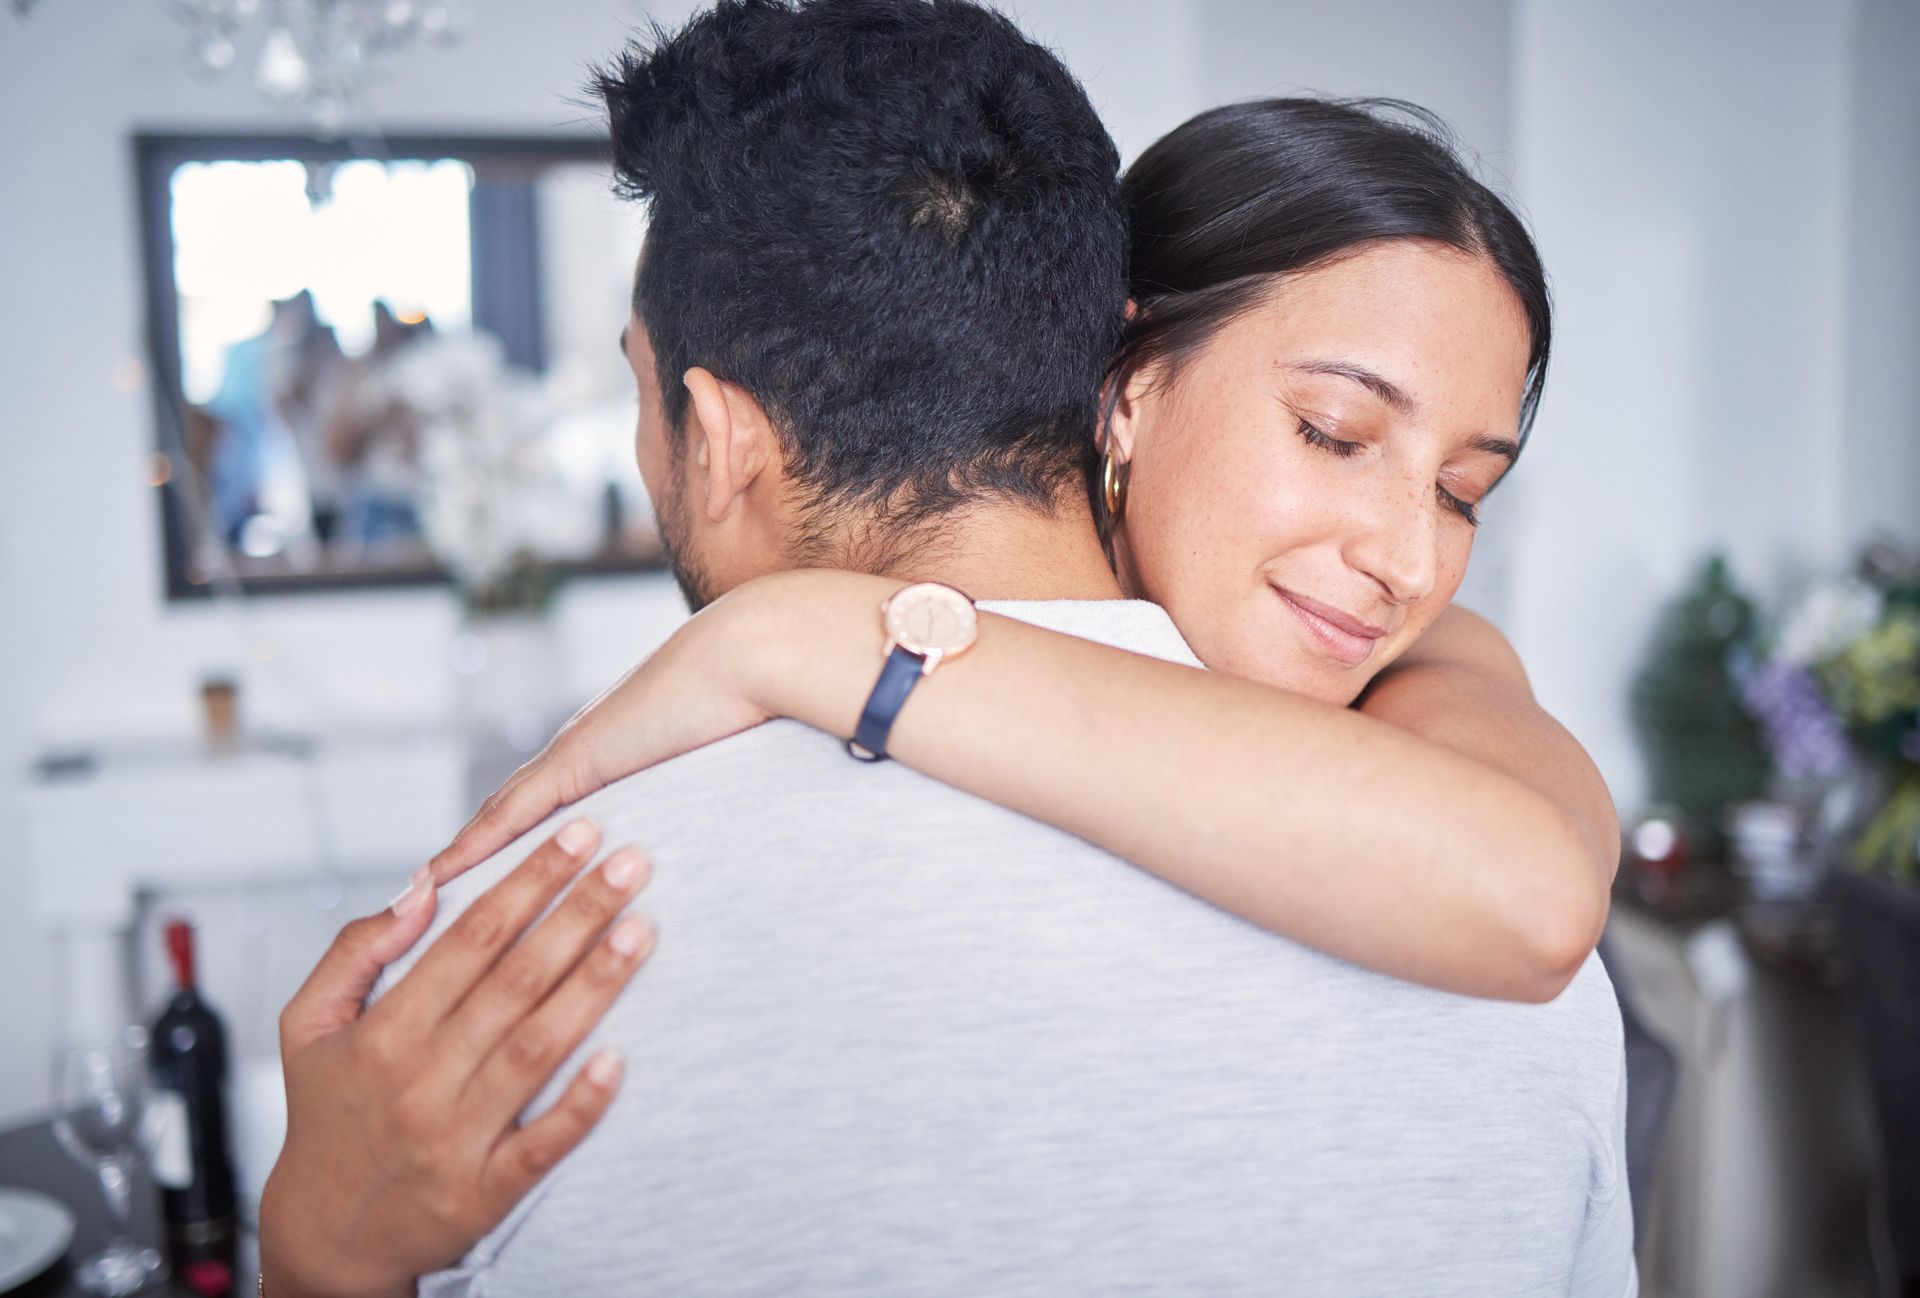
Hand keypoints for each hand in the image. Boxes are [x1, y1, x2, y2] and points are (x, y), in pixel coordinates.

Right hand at [260, 820, 657, 1297]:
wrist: (326, 1237)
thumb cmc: (326, 1116)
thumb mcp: (306, 1025)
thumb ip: (355, 951)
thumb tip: (421, 888)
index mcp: (385, 1032)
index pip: (471, 939)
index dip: (529, 881)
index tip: (577, 835)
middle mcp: (423, 1079)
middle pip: (516, 979)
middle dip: (579, 914)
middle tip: (632, 862)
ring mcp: (458, 1137)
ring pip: (538, 1048)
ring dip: (596, 985)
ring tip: (643, 930)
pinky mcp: (487, 1191)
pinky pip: (545, 1142)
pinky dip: (583, 1102)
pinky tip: (621, 1058)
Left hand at [428, 583, 775, 886]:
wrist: (752, 655)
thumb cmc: (753, 697)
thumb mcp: (719, 757)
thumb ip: (708, 782)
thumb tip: (734, 816)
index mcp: (611, 750)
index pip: (541, 804)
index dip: (504, 841)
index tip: (477, 879)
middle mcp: (581, 750)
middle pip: (507, 813)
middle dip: (469, 856)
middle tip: (426, 900)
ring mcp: (575, 753)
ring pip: (497, 818)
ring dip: (458, 860)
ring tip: (416, 902)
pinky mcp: (577, 759)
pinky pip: (511, 813)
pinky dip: (471, 847)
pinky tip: (438, 880)